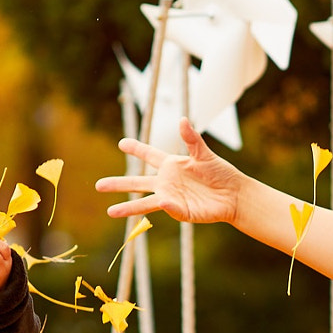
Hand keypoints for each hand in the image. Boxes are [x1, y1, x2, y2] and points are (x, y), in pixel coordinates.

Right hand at [95, 118, 244, 224]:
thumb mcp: (204, 154)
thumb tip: (182, 120)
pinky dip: (167, 205)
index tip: (121, 142)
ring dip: (128, 207)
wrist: (234, 194)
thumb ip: (191, 139)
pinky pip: (171, 208)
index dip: (136, 148)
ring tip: (110, 212)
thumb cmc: (221, 173)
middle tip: (98, 186)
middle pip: (138, 182)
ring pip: (145, 202)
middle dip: (119, 184)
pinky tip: (162, 202)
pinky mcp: (181, 211)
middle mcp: (167, 182)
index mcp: (171, 165)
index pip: (149, 155)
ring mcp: (172, 198)